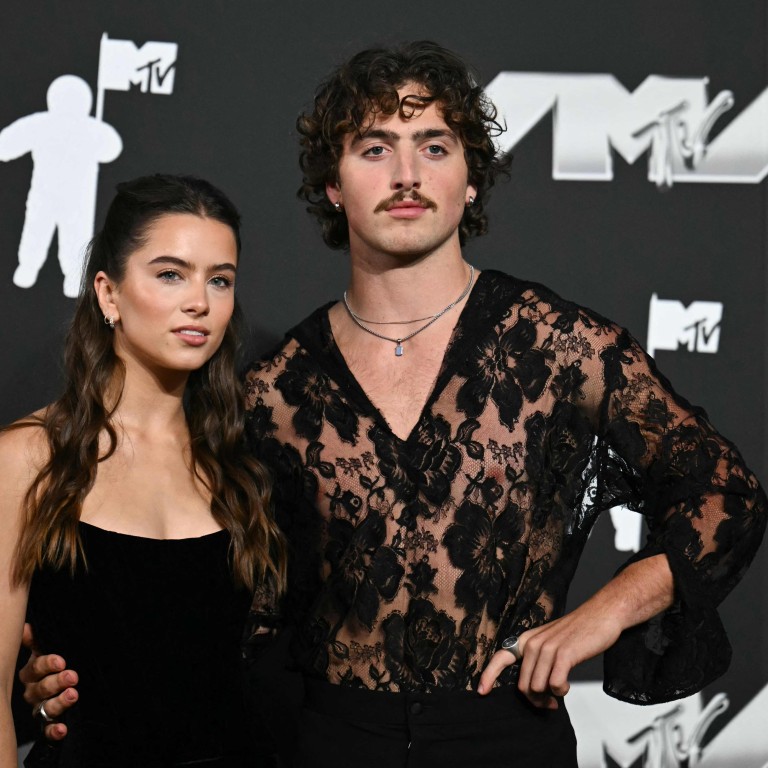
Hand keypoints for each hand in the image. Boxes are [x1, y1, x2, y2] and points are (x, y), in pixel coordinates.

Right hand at [18, 623, 78, 740]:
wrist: (68, 682)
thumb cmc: (55, 664)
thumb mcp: (46, 649)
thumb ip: (37, 640)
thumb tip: (26, 627)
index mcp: (32, 673)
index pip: (35, 668)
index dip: (47, 664)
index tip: (61, 661)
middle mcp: (33, 692)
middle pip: (41, 688)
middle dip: (57, 682)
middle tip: (72, 676)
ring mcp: (40, 708)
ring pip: (45, 708)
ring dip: (59, 703)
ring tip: (73, 695)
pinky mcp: (49, 723)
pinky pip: (48, 730)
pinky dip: (54, 731)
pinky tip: (63, 729)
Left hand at [477, 607, 621, 709]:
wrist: (601, 614)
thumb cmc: (578, 632)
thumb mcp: (550, 642)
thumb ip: (538, 659)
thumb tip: (532, 687)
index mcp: (526, 639)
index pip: (501, 658)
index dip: (488, 676)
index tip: (480, 692)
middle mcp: (533, 643)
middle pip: (523, 685)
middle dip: (535, 700)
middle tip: (549, 703)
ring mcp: (547, 648)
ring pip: (536, 687)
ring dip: (549, 697)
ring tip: (559, 692)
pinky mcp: (564, 654)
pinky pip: (554, 684)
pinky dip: (560, 691)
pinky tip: (566, 685)